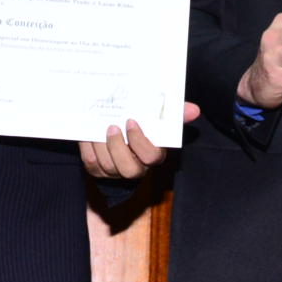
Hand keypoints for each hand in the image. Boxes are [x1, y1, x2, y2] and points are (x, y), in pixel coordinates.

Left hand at [79, 102, 200, 179]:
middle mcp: (135, 167)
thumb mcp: (159, 120)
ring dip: (100, 146)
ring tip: (98, 127)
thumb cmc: (144, 128)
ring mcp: (115, 172)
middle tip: (112, 127)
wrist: (120, 134)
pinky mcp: (97, 170)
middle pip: (128, 169)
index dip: (140, 142)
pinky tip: (87, 133)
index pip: (151, 157)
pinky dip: (87, 147)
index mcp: (152, 155)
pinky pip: (90, 162)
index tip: (131, 122)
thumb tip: (194, 110)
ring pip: (106, 166)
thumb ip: (176, 114)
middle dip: (118, 148)